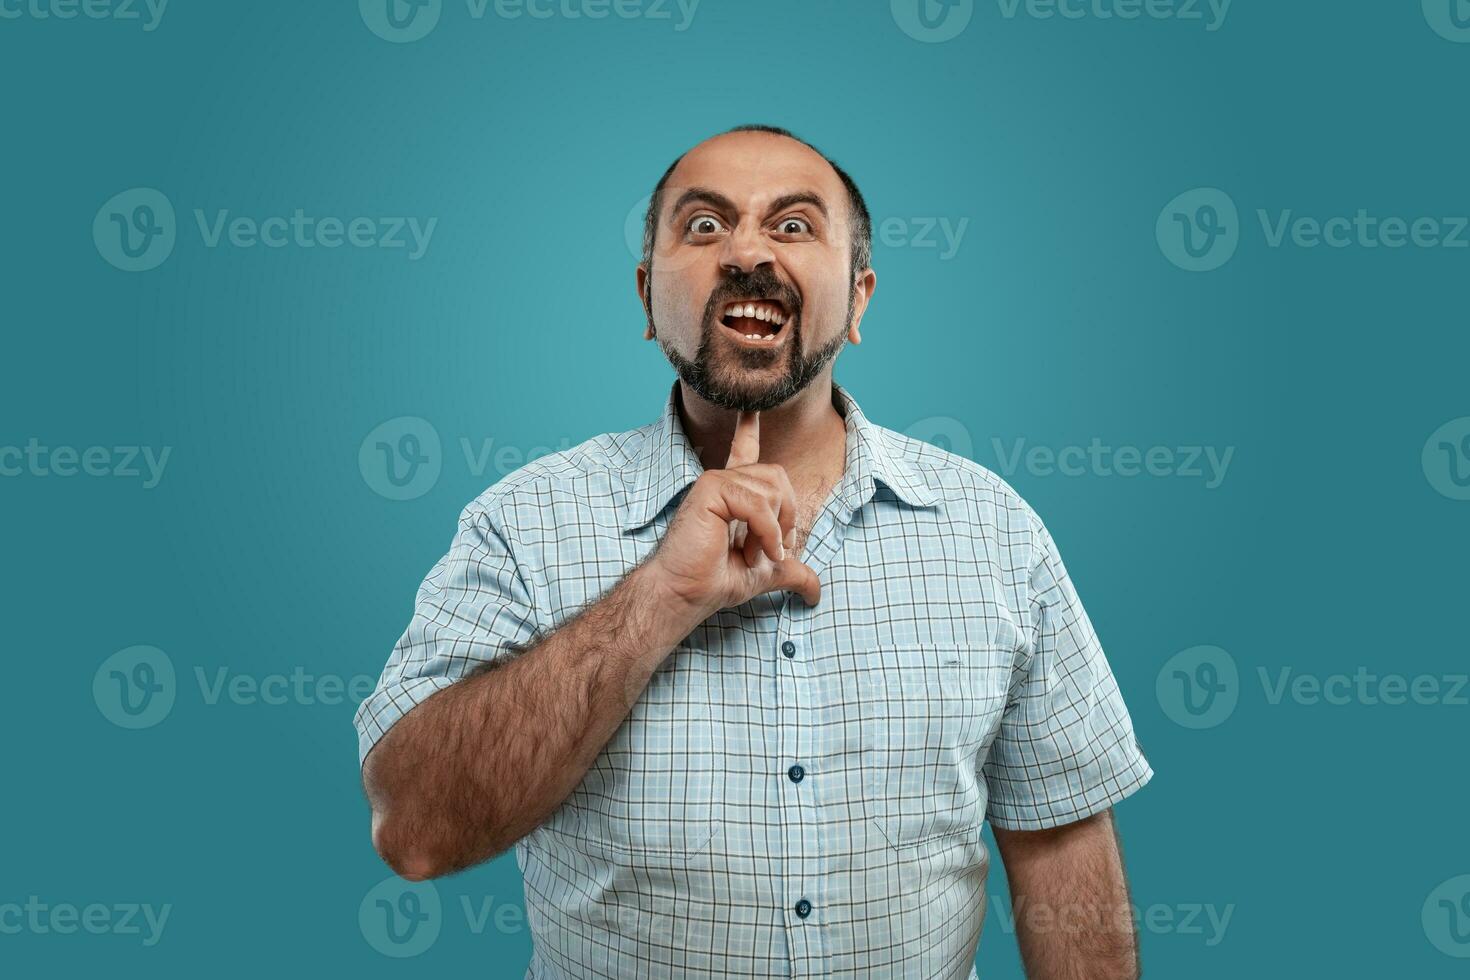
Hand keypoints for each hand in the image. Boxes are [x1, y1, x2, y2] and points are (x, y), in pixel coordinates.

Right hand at [645, 409, 821, 623]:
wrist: (687, 594)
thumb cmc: (715, 581)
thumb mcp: (766, 572)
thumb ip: (792, 571)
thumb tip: (816, 592)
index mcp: (732, 494)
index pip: (744, 450)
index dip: (748, 428)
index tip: (750, 406)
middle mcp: (723, 482)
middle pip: (777, 475)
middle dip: (787, 514)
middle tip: (774, 549)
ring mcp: (716, 483)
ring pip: (771, 490)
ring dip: (772, 531)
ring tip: (754, 554)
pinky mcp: (710, 490)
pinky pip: (757, 503)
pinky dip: (765, 532)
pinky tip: (753, 552)